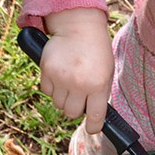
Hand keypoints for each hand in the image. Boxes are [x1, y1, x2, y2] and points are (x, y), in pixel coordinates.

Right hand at [41, 8, 113, 133]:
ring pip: (58, 104)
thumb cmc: (96, 50)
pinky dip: (52, 88)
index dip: (93, 126)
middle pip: (71, 113)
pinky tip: (59, 75)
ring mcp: (61, 78)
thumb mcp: (107, 71)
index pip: (95, 116)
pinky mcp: (47, 71)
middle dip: (75, 108)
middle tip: (79, 97)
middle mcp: (79, 84)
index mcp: (98, 85)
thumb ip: (100, 92)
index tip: (92, 129)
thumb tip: (94, 115)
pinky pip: (47, 91)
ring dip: (63, 98)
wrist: (78, 26)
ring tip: (69, 82)